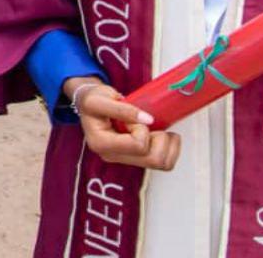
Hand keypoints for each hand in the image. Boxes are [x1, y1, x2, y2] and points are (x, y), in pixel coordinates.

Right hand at [65, 78, 180, 170]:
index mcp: (102, 144)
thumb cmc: (93, 100)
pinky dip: (170, 148)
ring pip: (162, 164)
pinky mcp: (136, 158)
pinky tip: (161, 134)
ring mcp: (126, 160)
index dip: (141, 129)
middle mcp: (114, 157)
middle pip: (153, 160)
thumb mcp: (102, 99)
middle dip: (159, 138)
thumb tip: (148, 119)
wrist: (91, 104)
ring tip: (157, 129)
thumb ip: (122, 109)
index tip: (132, 118)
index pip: (138, 145)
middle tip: (149, 124)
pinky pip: (165, 163)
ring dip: (167, 144)